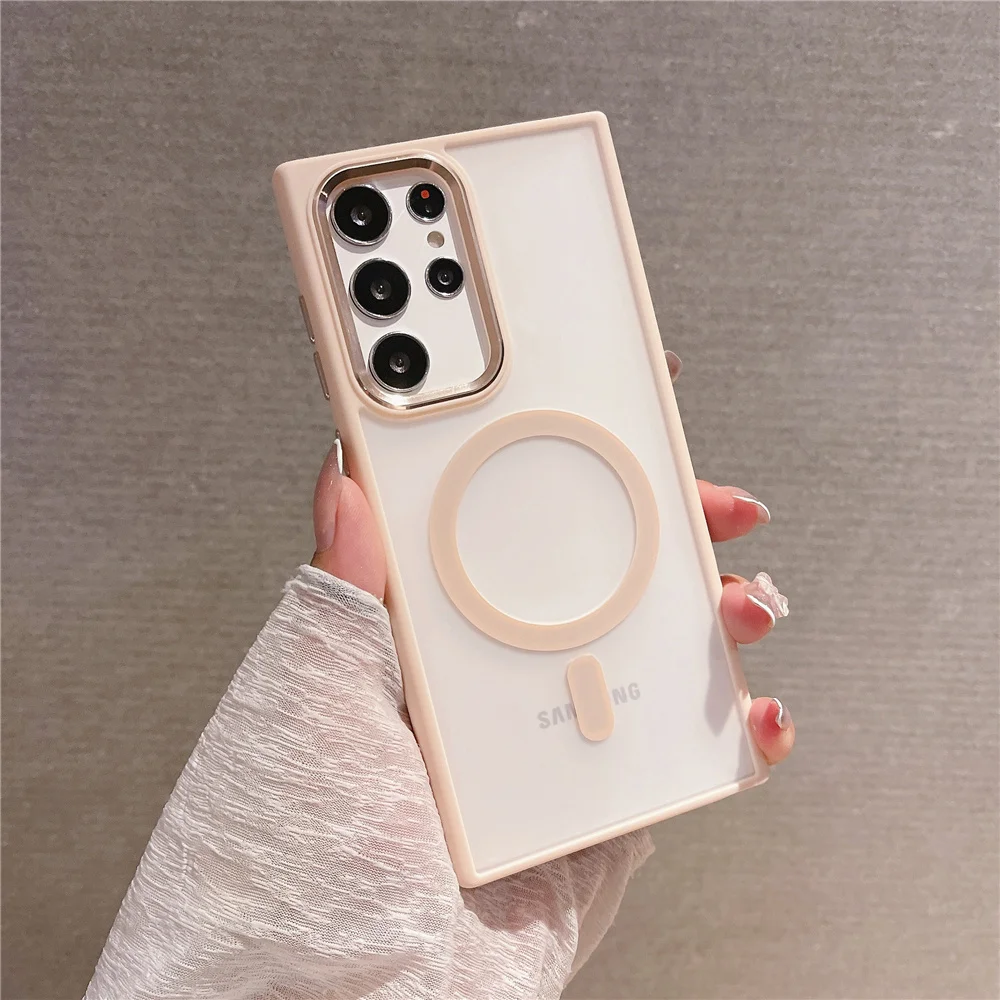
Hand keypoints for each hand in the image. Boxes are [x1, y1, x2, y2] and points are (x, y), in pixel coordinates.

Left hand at [311, 414, 794, 768]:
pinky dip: (734, 726)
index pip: (491, 518)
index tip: (602, 398)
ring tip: (740, 596)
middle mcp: (491, 674)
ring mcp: (551, 734)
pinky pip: (678, 750)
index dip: (549, 454)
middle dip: (659, 521)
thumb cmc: (297, 853)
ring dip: (711, 610)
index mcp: (421, 632)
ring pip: (648, 648)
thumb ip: (338, 588)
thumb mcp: (309, 693)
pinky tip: (754, 707)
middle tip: (708, 494)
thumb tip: (342, 475)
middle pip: (590, 573)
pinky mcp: (597, 803)